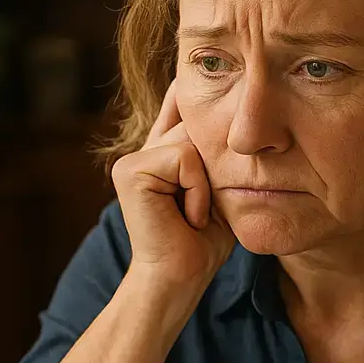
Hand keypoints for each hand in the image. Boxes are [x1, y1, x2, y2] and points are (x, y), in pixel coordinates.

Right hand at [112, 80, 234, 291]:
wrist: (181, 278)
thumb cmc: (204, 241)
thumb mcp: (219, 186)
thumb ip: (215, 151)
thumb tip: (233, 106)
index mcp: (160, 150)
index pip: (182, 104)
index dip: (201, 101)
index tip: (225, 84)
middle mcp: (143, 150)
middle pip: (197, 124)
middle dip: (214, 166)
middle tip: (201, 207)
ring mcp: (132, 160)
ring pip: (192, 141)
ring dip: (206, 184)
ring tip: (193, 213)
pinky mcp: (130, 171)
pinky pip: (184, 158)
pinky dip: (196, 191)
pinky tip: (186, 217)